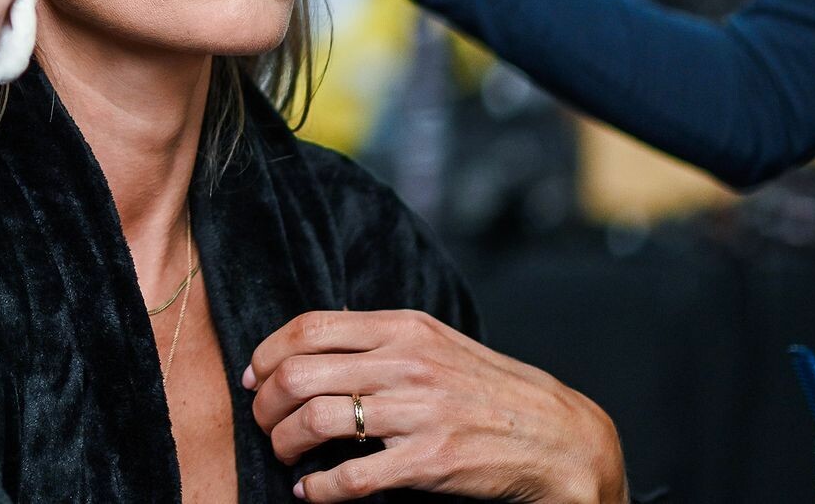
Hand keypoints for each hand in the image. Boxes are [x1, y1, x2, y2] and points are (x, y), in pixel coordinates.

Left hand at [246, 310, 627, 503]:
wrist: (560, 435)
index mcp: (403, 329)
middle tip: (264, 423)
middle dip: (266, 405)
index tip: (254, 377)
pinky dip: (317, 489)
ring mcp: (419, 413)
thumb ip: (379, 339)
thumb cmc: (489, 390)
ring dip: (284, 444)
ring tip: (286, 456)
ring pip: (315, 423)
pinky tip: (311, 491)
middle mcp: (406, 364)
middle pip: (299, 375)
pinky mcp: (431, 462)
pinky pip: (351, 478)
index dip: (267, 353)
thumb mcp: (435, 344)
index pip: (308, 327)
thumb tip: (312, 344)